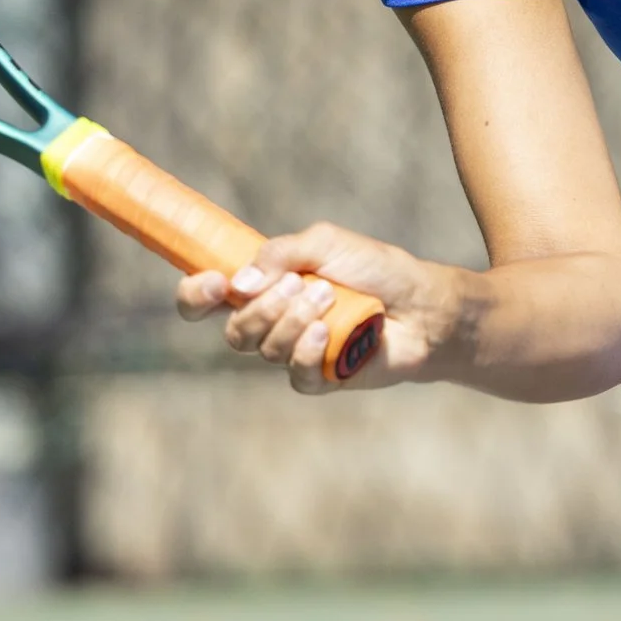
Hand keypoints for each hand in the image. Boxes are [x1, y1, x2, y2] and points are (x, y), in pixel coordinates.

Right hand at [175, 223, 456, 395]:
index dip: (197, 295)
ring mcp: (294, 352)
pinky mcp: (319, 377)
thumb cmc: (376, 268)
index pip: (207, 299)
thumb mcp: (326, 243)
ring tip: (330, 298)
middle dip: (262, 307)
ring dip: (294, 319)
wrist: (423, 303)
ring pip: (264, 349)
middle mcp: (273, 322)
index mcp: (265, 287)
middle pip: (233, 330)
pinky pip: (294, 373)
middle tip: (299, 285)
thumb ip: (280, 254)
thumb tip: (238, 283)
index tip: (216, 283)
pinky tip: (329, 333)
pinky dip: (308, 350)